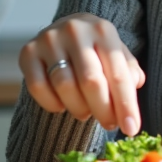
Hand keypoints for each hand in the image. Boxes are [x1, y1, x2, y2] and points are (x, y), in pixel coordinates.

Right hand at [18, 12, 145, 135]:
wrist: (66, 31)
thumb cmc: (96, 51)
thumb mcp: (117, 56)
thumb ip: (128, 72)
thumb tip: (134, 85)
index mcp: (103, 31)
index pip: (118, 74)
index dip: (126, 105)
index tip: (131, 130)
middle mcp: (75, 30)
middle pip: (91, 82)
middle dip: (103, 110)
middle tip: (109, 124)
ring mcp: (48, 39)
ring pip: (64, 86)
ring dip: (78, 108)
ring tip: (86, 112)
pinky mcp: (27, 51)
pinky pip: (38, 88)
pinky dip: (52, 104)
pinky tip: (62, 104)